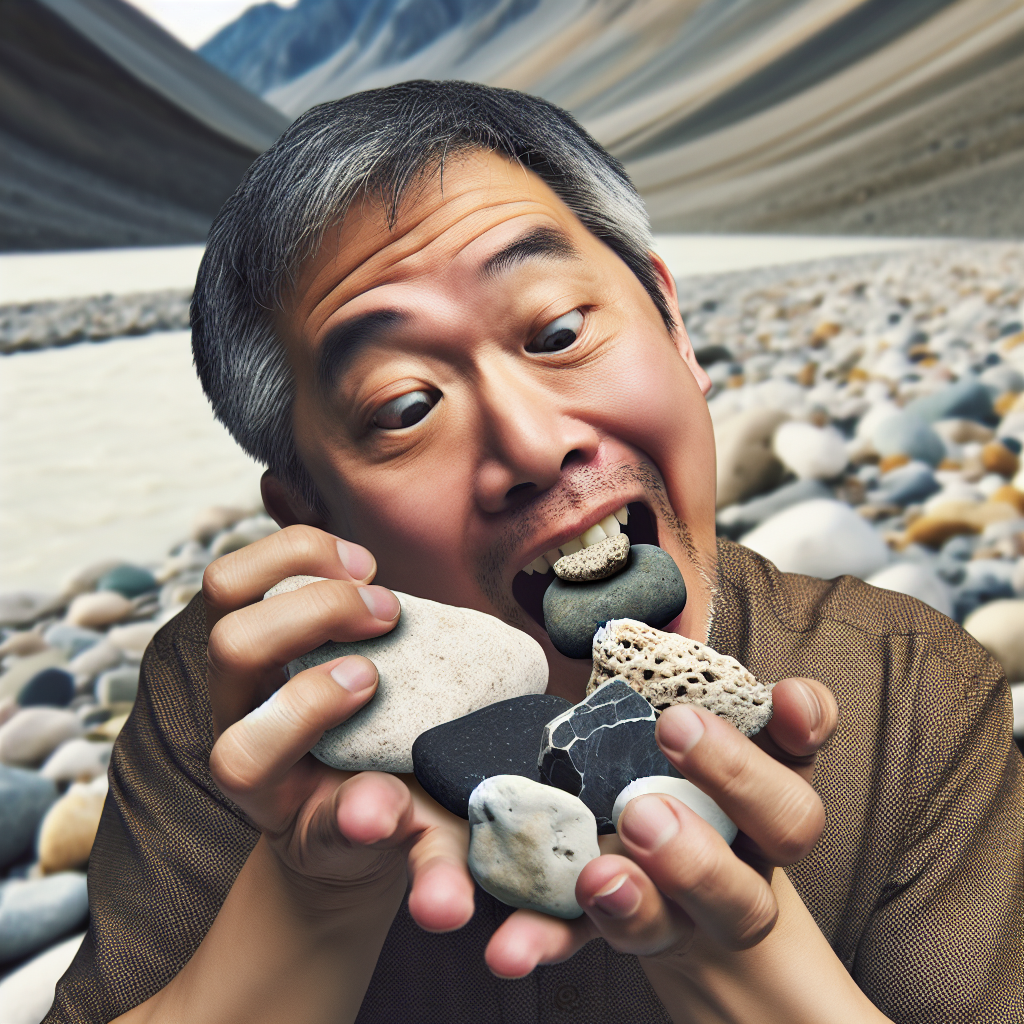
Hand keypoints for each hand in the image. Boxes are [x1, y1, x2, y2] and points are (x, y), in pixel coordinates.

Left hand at [202, 525, 476, 931]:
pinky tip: (359, 565)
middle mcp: (236, 720)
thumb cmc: (389, 814)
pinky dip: (305, 548)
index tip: (370, 682)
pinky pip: (252, 563)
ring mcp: (241, 668)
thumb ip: (424, 863)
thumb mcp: (414, 845)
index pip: (243, 753)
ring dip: (304, 569)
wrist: (352, 788)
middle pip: (232, 648)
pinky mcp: (256, 622)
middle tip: (386, 615)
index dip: (303, 709)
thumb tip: (408, 860)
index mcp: (263, 788)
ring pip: (225, 590)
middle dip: (315, 618)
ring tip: (370, 577)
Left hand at [483, 677, 837, 977]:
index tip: (785, 694)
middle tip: (673, 731)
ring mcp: (698, 904)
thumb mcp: (678, 736)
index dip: (806, 727)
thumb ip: (691, 692)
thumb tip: (688, 640)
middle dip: (736, 777)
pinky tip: (511, 951)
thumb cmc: (668, 785)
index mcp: (764, 792)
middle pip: (787, 826)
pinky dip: (551, 942)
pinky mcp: (629, 932)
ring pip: (716, 907)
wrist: (663, 899)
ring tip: (602, 869)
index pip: (810, 745)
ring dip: (665, 883)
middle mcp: (750, 848)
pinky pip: (593, 945)